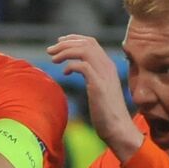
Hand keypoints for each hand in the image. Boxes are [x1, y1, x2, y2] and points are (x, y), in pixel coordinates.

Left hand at [47, 34, 142, 159]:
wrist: (118, 128)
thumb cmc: (106, 113)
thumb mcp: (99, 89)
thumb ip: (91, 76)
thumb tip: (74, 70)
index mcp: (108, 66)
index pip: (91, 42)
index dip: (74, 39)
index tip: (59, 42)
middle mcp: (107, 66)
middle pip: (86, 43)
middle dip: (65, 43)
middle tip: (50, 50)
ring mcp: (104, 75)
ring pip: (84, 50)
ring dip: (65, 51)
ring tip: (53, 59)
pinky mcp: (99, 85)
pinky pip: (83, 66)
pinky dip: (70, 66)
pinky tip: (64, 73)